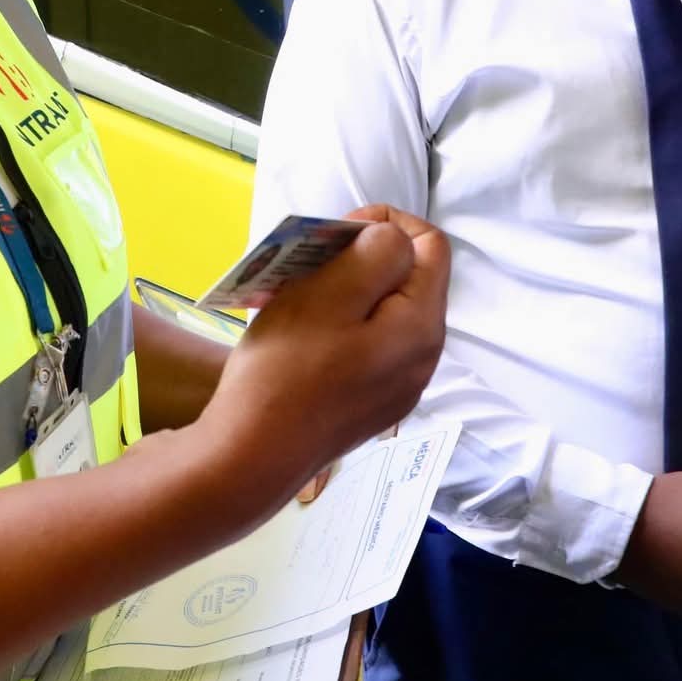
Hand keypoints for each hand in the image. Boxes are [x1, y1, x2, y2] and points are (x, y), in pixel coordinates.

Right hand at [194, 206, 448, 518]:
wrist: (252, 456)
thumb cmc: (285, 370)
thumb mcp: (328, 294)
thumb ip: (374, 254)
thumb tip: (393, 236)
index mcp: (423, 327)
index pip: (430, 244)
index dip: (386, 224)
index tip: (336, 234)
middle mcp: (424, 358)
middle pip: (409, 279)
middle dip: (362, 257)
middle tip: (310, 264)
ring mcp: (400, 386)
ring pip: (385, 312)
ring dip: (346, 290)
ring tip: (299, 294)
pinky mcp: (373, 404)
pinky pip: (368, 345)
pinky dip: (340, 324)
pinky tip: (301, 333)